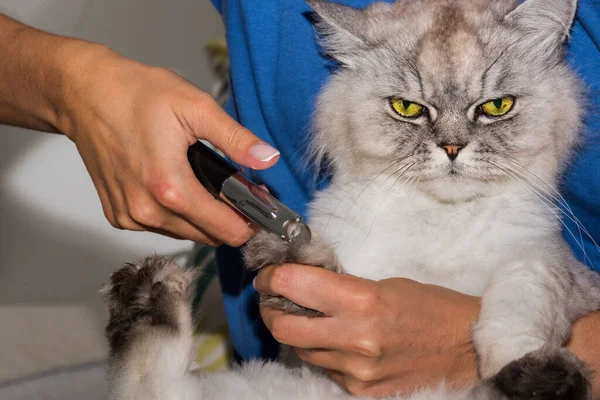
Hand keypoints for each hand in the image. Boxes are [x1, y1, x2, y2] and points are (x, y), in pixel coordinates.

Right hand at [55, 46, 278, 245]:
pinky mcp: (119, 216)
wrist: (85, 94)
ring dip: (204, 217)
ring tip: (207, 182)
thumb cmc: (136, 95)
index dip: (251, 220)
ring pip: (187, 234)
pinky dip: (177, 214)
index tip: (260, 203)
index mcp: (170, 187)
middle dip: (230, 217)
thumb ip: (235, 139)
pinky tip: (178, 186)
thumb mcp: (196, 107)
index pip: (227, 230)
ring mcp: (130, 217)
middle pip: (209, 236)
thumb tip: (268, 159)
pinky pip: (163, 228)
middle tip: (237, 187)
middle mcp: (147, 211)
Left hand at [255, 264, 479, 396]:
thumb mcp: (383, 284)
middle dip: (270, 310)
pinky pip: (326, 370)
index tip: (269, 275)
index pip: (292, 285)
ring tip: (311, 321)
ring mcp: (357, 371)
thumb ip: (341, 288)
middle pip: (282, 327)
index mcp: (361, 301)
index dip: (271, 277)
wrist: (468, 346)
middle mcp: (354, 339)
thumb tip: (303, 288)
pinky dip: (324, 354)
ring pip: (301, 351)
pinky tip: (339, 343)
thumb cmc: (430, 305)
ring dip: (297, 334)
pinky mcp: (362, 392)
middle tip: (273, 299)